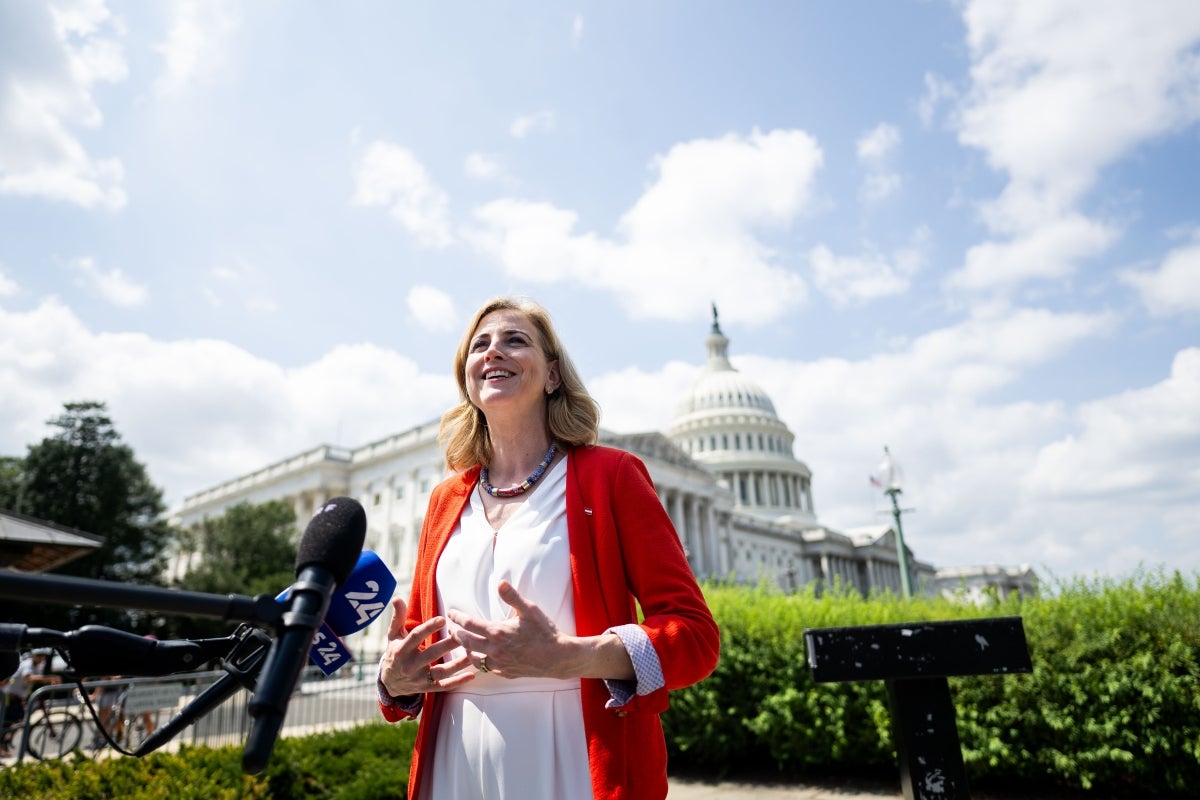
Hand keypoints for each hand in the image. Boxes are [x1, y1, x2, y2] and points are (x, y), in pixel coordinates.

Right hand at [378, 597, 474, 695]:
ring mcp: (419, 679)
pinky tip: (472, 675)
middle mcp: (410, 665)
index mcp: (401, 650)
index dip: (429, 628)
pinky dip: (457, 682)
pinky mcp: (427, 688)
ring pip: (441, 672)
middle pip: (432, 654)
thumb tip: (397, 598)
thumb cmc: (394, 652)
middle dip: (448, 644)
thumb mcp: (393, 635)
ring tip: (472, 654)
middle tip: (463, 634)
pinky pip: (444, 687)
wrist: (389, 682)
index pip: (416, 637)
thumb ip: (398, 617)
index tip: (443, 619)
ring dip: (458, 664)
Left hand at [447, 580, 571, 678]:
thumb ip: (512, 597)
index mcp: (498, 633)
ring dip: (465, 650)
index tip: (450, 612)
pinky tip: (480, 658)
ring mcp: (499, 664)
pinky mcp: (505, 673)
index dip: (458, 617)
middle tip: (451, 629)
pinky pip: (486, 668)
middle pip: (467, 642)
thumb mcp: (530, 610)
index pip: (470, 624)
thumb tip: (500, 583)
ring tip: (462, 643)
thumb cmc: (545, 632)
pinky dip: (479, 661)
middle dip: (456, 634)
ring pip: (474, 658)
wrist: (558, 657)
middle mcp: (494, 650)